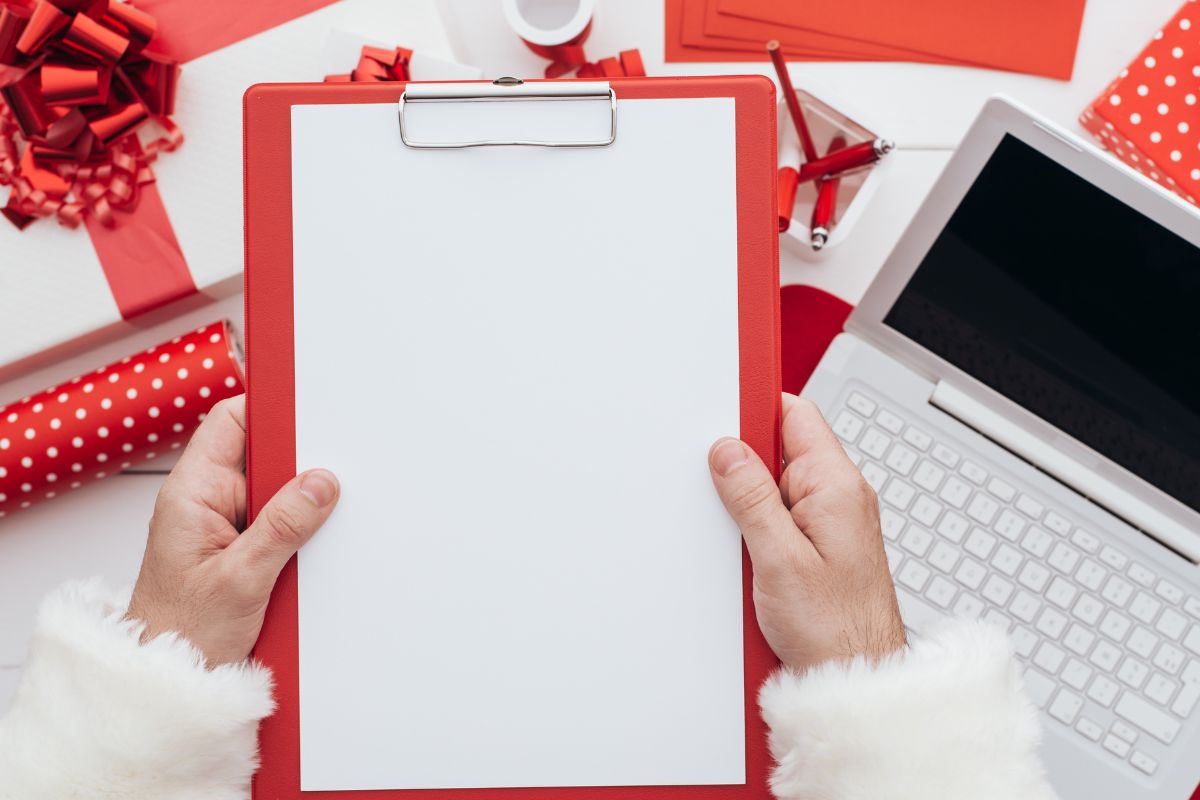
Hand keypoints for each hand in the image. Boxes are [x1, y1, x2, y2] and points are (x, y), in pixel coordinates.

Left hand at [126, 395, 339, 664]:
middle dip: (297, 462)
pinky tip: (310, 546)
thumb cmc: (180, 635)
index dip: (269, 408)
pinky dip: (299, 528)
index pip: (230, 422)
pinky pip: (279, 520)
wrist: (168, 685)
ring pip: (275, 488)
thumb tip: (321, 482)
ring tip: (317, 523)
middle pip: (261, 452)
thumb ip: (282, 526)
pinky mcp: (241, 547)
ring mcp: (224, 524)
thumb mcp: (241, 579)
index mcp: (192, 493)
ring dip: (300, 502)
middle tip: (327, 478)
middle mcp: (206, 501)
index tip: (311, 409)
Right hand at [708, 394, 904, 671]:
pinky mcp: (821, 546)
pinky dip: (760, 530)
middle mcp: (839, 497)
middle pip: (781, 449)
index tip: (721, 415)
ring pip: (777, 487)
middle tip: (725, 495)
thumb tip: (728, 451)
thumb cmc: (835, 630)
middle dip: (745, 465)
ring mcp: (832, 522)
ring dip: (751, 504)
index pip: (795, 415)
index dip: (756, 408)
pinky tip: (752, 557)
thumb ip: (751, 497)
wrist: (855, 678)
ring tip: (745, 541)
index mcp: (836, 486)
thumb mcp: (778, 558)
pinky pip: (783, 518)